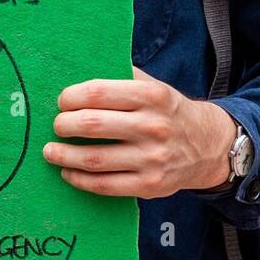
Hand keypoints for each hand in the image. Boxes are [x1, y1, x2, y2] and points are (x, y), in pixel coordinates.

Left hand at [42, 66, 236, 198]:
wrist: (209, 146)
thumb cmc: (170, 111)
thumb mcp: (154, 87)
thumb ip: (122, 78)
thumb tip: (78, 74)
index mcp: (151, 96)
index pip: (98, 92)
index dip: (71, 97)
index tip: (62, 101)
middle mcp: (152, 127)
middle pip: (92, 125)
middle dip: (64, 124)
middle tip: (56, 125)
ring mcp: (151, 159)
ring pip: (94, 159)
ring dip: (64, 155)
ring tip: (50, 151)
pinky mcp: (149, 185)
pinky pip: (105, 185)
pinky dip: (79, 180)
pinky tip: (68, 173)